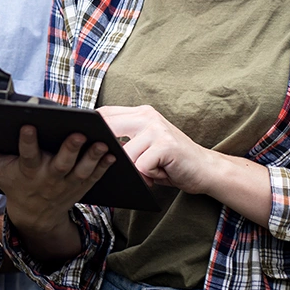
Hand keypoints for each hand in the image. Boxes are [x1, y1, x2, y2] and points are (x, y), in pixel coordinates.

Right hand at [0, 127, 113, 234]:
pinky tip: (113, 151)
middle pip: (60, 163)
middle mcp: (48, 177)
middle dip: (69, 150)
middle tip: (77, 134)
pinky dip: (105, 165)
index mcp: (26, 170)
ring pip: (82, 169)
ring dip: (93, 157)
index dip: (28, 141)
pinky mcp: (83, 184)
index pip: (26, 155)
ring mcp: (68, 183)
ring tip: (102, 142)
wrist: (37, 215)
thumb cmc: (13, 183)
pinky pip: (96, 175)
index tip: (29, 125)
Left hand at [97, 105, 214, 192]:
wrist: (206, 169)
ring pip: (125, 154)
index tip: (84, 139)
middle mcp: (148, 116)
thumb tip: (94, 146)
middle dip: (107, 150)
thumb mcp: (146, 144)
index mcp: (141, 113)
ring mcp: (157, 129)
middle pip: (109, 128)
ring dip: (135, 169)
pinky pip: (141, 166)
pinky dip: (149, 176)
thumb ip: (125, 139)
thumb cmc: (171, 161)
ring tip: (151, 170)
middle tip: (116, 164)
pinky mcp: (165, 145)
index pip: (106, 113)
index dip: (91, 127)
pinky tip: (161, 173)